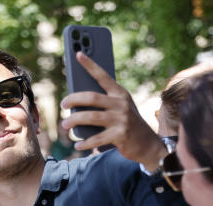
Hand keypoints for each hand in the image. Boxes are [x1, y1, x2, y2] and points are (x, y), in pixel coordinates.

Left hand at [60, 52, 165, 169]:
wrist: (148, 144)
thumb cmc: (129, 124)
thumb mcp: (121, 108)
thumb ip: (105, 104)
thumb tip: (77, 106)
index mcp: (120, 94)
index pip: (103, 76)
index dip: (90, 65)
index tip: (77, 54)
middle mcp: (121, 104)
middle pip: (92, 98)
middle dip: (74, 99)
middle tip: (63, 104)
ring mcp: (121, 120)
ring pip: (91, 117)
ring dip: (74, 120)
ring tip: (65, 124)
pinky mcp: (120, 135)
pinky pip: (97, 138)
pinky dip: (85, 142)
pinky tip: (77, 144)